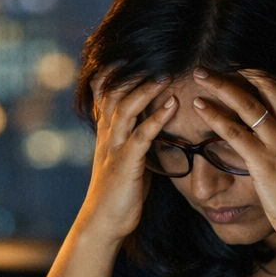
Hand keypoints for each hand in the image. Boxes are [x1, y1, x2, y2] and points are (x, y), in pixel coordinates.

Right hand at [75, 69, 177, 243]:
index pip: (103, 94)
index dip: (113, 72)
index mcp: (106, 134)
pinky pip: (141, 136)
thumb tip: (152, 127)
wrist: (103, 223)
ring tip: (165, 74)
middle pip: (113, 94)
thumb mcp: (125, 161)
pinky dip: (157, 118)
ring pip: (125, 109)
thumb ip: (135, 140)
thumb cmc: (119, 194)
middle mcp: (107, 136)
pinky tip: (172, 106)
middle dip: (131, 74)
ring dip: (145, 90)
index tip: (127, 53)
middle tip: (153, 55)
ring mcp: (114, 149)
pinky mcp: (126, 164)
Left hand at [190, 68, 275, 255]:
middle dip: (242, 67)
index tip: (245, 58)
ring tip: (200, 74)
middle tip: (218, 58)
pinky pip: (235, 132)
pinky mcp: (264, 162)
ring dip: (222, 85)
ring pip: (248, 103)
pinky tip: (200, 106)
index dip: (267, 67)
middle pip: (268, 83)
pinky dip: (215, 116)